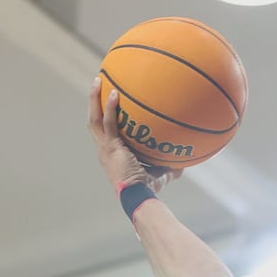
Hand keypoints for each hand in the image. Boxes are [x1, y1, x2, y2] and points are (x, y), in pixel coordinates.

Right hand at [87, 76, 179, 194]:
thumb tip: (183, 164)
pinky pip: (108, 123)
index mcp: (111, 153)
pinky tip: (113, 93)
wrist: (139, 196)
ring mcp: (105, 148)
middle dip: (93, 101)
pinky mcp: (110, 147)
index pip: (104, 131)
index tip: (106, 100)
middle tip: (98, 83)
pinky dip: (109, 108)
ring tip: (99, 80)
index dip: (103, 115)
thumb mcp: (159, 174)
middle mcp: (104, 149)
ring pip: (94, 118)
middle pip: (93, 120)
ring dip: (94, 99)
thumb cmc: (147, 190)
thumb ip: (169, 167)